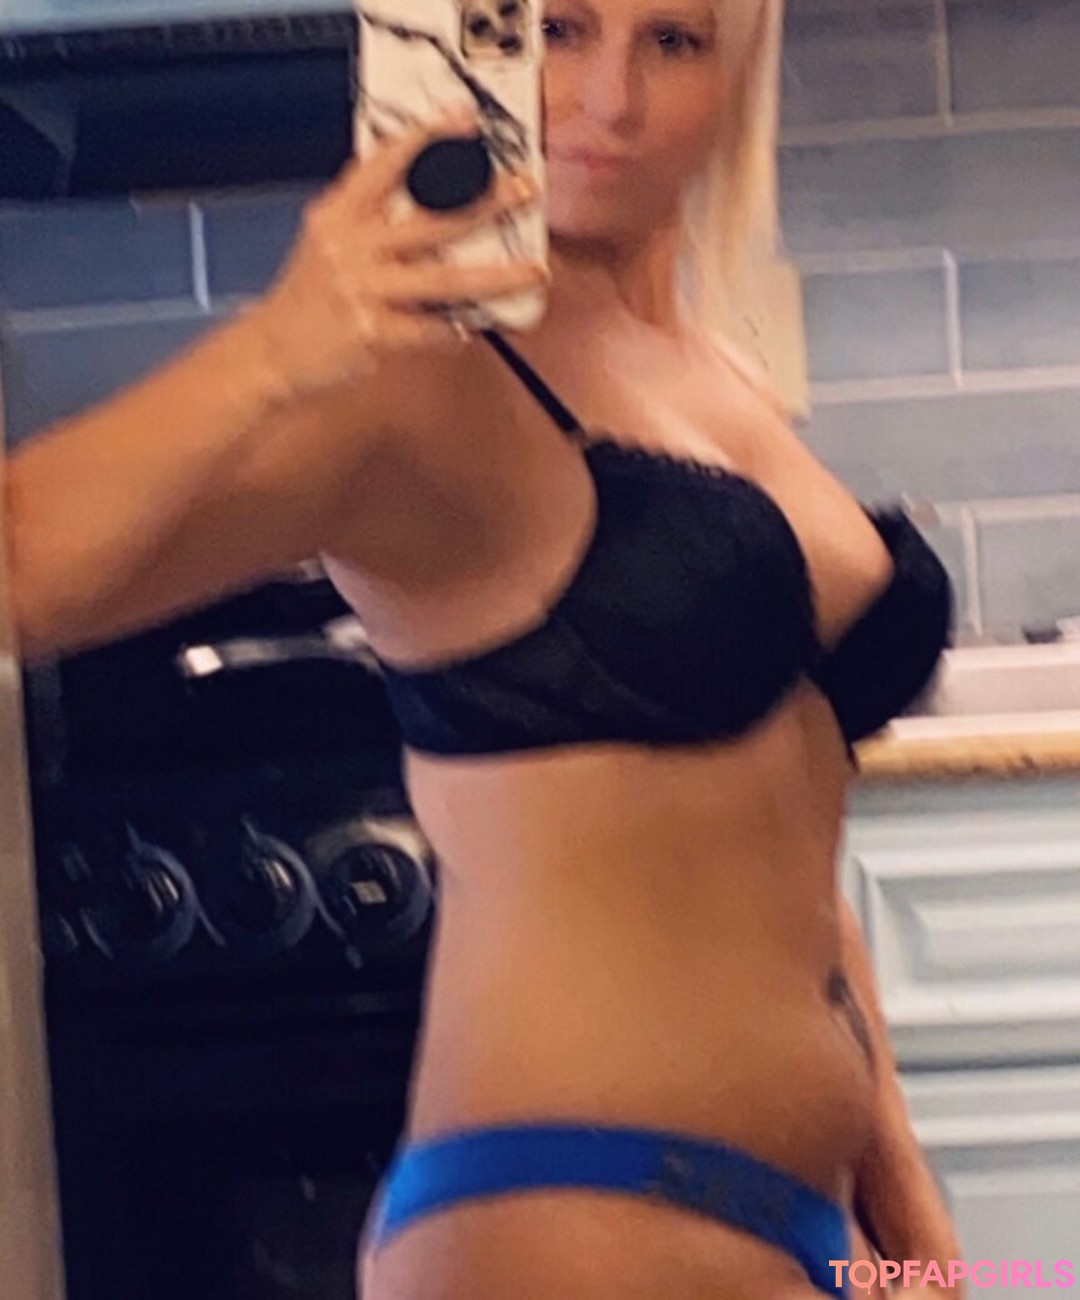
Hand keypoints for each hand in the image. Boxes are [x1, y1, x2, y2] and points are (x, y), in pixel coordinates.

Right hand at [247, 105, 546, 396]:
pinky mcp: (371, 331)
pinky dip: (458, 327)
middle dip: (486, 200)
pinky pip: (430, 327)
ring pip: (444, 277)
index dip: (429, 138)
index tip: (467, 120)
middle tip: (525, 189)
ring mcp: (361, 288)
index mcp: (337, 213)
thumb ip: (367, 215)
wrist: (270, 352)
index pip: (387, 162)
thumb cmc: (306, 298)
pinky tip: (480, 323)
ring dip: (496, 275)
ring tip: (534, 270)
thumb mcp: (326, 241)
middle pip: (431, 216)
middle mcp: (350, 245)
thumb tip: (428, 195)